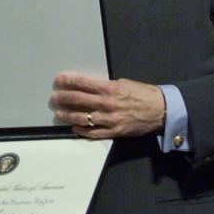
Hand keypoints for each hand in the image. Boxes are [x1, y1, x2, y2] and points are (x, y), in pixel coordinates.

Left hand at [51, 72, 165, 138]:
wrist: (160, 110)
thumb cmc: (143, 93)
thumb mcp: (124, 83)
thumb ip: (107, 86)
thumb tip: (91, 87)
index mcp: (110, 88)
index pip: (83, 83)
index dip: (69, 81)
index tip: (59, 80)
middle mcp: (107, 104)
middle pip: (78, 100)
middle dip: (63, 98)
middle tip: (54, 97)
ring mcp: (109, 119)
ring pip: (83, 118)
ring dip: (68, 115)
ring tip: (59, 114)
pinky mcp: (114, 131)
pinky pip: (94, 133)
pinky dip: (82, 131)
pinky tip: (74, 128)